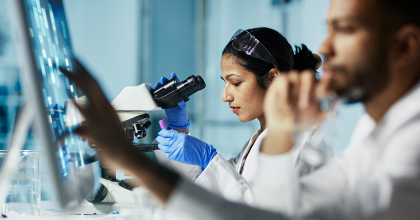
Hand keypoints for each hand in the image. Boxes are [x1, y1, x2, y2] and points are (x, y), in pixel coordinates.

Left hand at [59, 59, 178, 204]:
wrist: (128, 157)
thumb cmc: (118, 147)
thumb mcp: (101, 134)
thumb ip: (87, 129)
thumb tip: (77, 130)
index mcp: (108, 108)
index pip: (96, 85)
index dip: (86, 73)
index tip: (77, 63)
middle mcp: (105, 109)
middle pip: (92, 84)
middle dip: (80, 70)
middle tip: (70, 59)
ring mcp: (102, 117)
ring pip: (89, 93)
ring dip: (76, 80)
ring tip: (65, 69)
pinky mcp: (98, 128)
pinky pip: (87, 115)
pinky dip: (78, 106)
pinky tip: (70, 99)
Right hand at [154, 72, 189, 129]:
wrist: (177, 122)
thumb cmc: (182, 115)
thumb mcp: (183, 108)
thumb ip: (182, 104)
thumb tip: (181, 100)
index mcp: (180, 96)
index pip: (178, 86)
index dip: (176, 79)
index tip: (173, 74)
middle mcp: (174, 96)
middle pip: (170, 87)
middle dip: (166, 81)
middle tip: (163, 78)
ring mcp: (169, 99)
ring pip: (164, 91)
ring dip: (161, 86)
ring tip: (158, 84)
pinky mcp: (164, 103)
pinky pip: (160, 97)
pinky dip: (157, 93)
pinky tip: (155, 91)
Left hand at [156, 129, 216, 168]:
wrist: (202, 154)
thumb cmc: (196, 145)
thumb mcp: (187, 137)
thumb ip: (177, 136)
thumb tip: (169, 134)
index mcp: (180, 136)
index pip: (167, 133)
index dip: (162, 132)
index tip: (161, 132)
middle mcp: (177, 143)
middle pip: (163, 140)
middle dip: (160, 138)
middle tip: (159, 137)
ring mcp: (176, 150)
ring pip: (163, 147)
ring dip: (161, 145)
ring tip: (160, 144)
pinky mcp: (176, 157)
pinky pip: (166, 154)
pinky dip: (164, 151)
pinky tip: (164, 150)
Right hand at [262, 70, 327, 153]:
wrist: (284, 126)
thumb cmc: (301, 120)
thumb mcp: (316, 119)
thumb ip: (326, 113)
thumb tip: (336, 111)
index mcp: (316, 88)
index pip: (324, 80)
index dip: (326, 81)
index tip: (326, 90)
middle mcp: (304, 82)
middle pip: (309, 75)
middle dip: (307, 89)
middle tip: (305, 106)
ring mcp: (292, 80)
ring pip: (296, 75)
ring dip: (292, 93)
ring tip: (291, 109)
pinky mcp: (280, 81)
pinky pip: (283, 80)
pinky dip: (284, 93)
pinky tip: (285, 105)